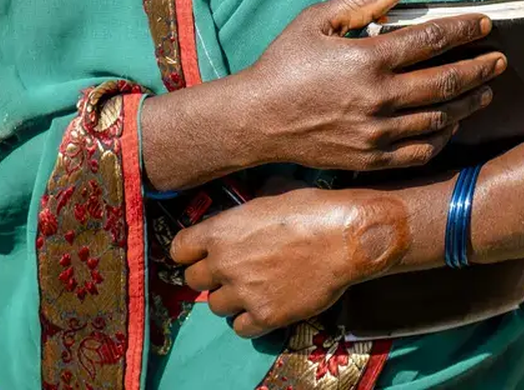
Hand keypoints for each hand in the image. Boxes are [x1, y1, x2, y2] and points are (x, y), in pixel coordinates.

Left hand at [170, 187, 410, 337]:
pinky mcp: (265, 316)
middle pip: (193, 280)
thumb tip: (249, 207)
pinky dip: (248, 321)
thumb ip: (248, 209)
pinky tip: (263, 308)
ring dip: (229, 299)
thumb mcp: (272, 195)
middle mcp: (224, 263)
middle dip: (210, 276)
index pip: (179, 249)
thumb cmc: (313, 209)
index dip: (190, 252)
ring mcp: (244, 292)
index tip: (201, 253)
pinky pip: (239, 328)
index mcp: (220, 231)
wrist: (345, 239)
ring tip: (251, 290)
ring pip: (215, 306)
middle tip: (231, 272)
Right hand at [249, 0, 505, 170]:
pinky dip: (441, 139)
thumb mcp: (314, 21)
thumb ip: (360, 2)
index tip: (483, 26)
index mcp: (368, 60)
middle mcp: (379, 98)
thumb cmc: (284, 66)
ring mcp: (377, 132)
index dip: (464, 31)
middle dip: (479, 69)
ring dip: (468, 104)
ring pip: (439, 119)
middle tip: (497, 62)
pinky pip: (419, 152)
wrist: (258, 120)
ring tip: (484, 93)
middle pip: (447, 82)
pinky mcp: (371, 158)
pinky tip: (450, 127)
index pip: (432, 41)